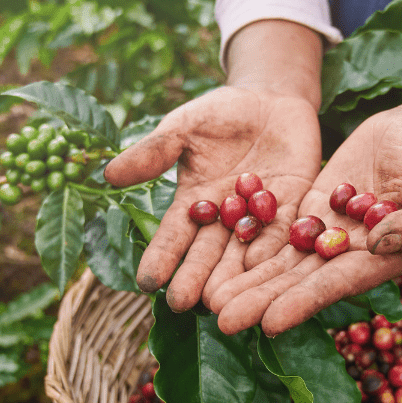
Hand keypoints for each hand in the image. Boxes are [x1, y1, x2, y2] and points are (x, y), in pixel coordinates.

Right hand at [103, 85, 321, 311]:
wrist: (270, 99)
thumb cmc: (219, 113)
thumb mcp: (183, 127)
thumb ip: (153, 152)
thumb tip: (108, 174)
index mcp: (193, 203)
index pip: (173, 236)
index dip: (160, 257)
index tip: (146, 281)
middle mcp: (224, 219)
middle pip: (208, 254)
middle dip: (195, 278)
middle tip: (183, 303)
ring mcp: (258, 217)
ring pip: (244, 253)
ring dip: (234, 278)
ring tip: (223, 302)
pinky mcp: (293, 208)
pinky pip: (283, 232)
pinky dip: (273, 249)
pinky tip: (262, 268)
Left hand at [208, 105, 401, 335]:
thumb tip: (377, 243)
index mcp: (382, 260)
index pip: (335, 285)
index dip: (303, 303)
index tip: (270, 322)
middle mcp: (348, 255)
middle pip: (298, 282)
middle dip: (261, 301)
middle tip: (221, 320)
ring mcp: (326, 233)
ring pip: (281, 261)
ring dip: (247, 280)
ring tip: (210, 300)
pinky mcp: (311, 209)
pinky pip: (277, 229)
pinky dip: (251, 244)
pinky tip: (218, 258)